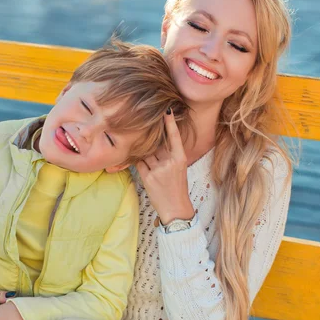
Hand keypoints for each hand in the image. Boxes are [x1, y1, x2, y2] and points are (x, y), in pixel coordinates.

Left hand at [136, 110, 194, 224]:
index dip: (170, 123)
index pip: (174, 137)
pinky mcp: (148, 177)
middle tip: (148, 129)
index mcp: (180, 158)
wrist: (175, 209)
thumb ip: (168, 155)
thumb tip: (155, 141)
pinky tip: (143, 167)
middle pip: (156, 144)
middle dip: (151, 140)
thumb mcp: (179, 169)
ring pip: (146, 153)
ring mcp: (158, 170)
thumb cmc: (177, 188)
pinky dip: (138, 163)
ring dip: (144, 154)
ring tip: (151, 163)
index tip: (167, 110)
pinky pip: (139, 163)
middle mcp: (170, 162)